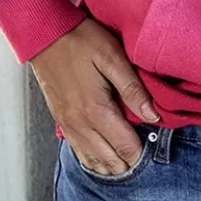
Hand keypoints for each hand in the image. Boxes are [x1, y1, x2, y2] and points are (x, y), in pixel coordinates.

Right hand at [30, 18, 159, 175]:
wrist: (45, 34)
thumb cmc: (82, 41)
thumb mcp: (113, 58)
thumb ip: (133, 89)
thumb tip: (153, 117)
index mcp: (96, 110)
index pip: (125, 146)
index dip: (142, 153)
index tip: (156, 151)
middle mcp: (80, 124)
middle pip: (109, 160)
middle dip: (129, 162)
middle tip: (146, 157)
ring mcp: (67, 124)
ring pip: (92, 160)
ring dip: (111, 165)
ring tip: (128, 163)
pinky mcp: (60, 120)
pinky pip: (78, 151)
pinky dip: (93, 159)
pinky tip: (102, 159)